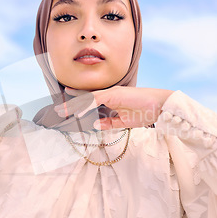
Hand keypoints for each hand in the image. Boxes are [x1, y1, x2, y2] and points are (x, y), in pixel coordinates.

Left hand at [55, 87, 174, 129]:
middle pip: (85, 97)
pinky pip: (96, 99)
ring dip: (73, 105)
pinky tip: (77, 112)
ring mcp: (111, 93)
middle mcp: (109, 94)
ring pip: (87, 97)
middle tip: (56, 110)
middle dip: (70, 103)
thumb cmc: (145, 113)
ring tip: (61, 111)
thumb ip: (109, 123)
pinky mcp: (114, 94)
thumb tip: (94, 124)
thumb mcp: (123, 122)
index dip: (77, 102)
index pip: (91, 100)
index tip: (65, 107)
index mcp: (111, 99)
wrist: (160, 106)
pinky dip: (86, 105)